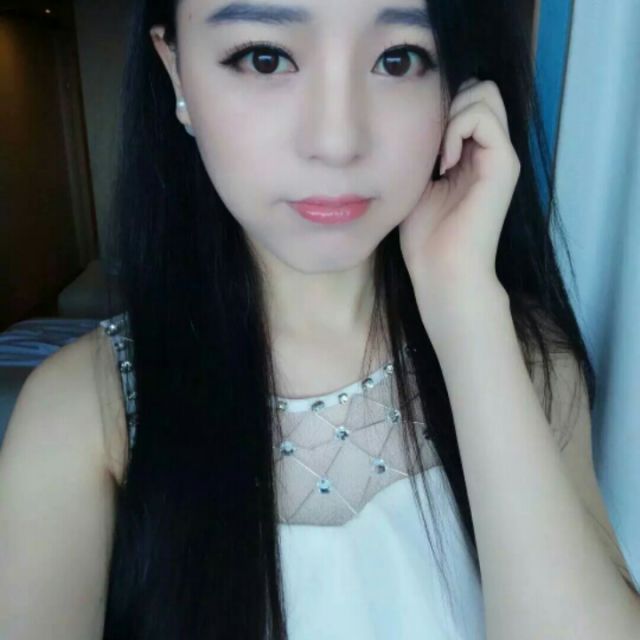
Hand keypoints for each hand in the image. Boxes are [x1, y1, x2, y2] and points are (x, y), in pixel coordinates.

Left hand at [399, 78, 519, 306]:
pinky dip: (455, 130)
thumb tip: (416, 117)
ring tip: (437, 158)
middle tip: (430, 143)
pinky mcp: (504, 165)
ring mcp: (501, 156)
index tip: (419, 142)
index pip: (467, 99)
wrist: (442, 271)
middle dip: (449, 102)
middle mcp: (491, 151)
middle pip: (481, 88)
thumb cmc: (425, 238)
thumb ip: (424, 150)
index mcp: (473, 155)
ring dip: (451, 115)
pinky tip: (442, 164)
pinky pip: (482, 117)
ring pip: (484, 93)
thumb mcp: (417, 183)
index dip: (441, 106)